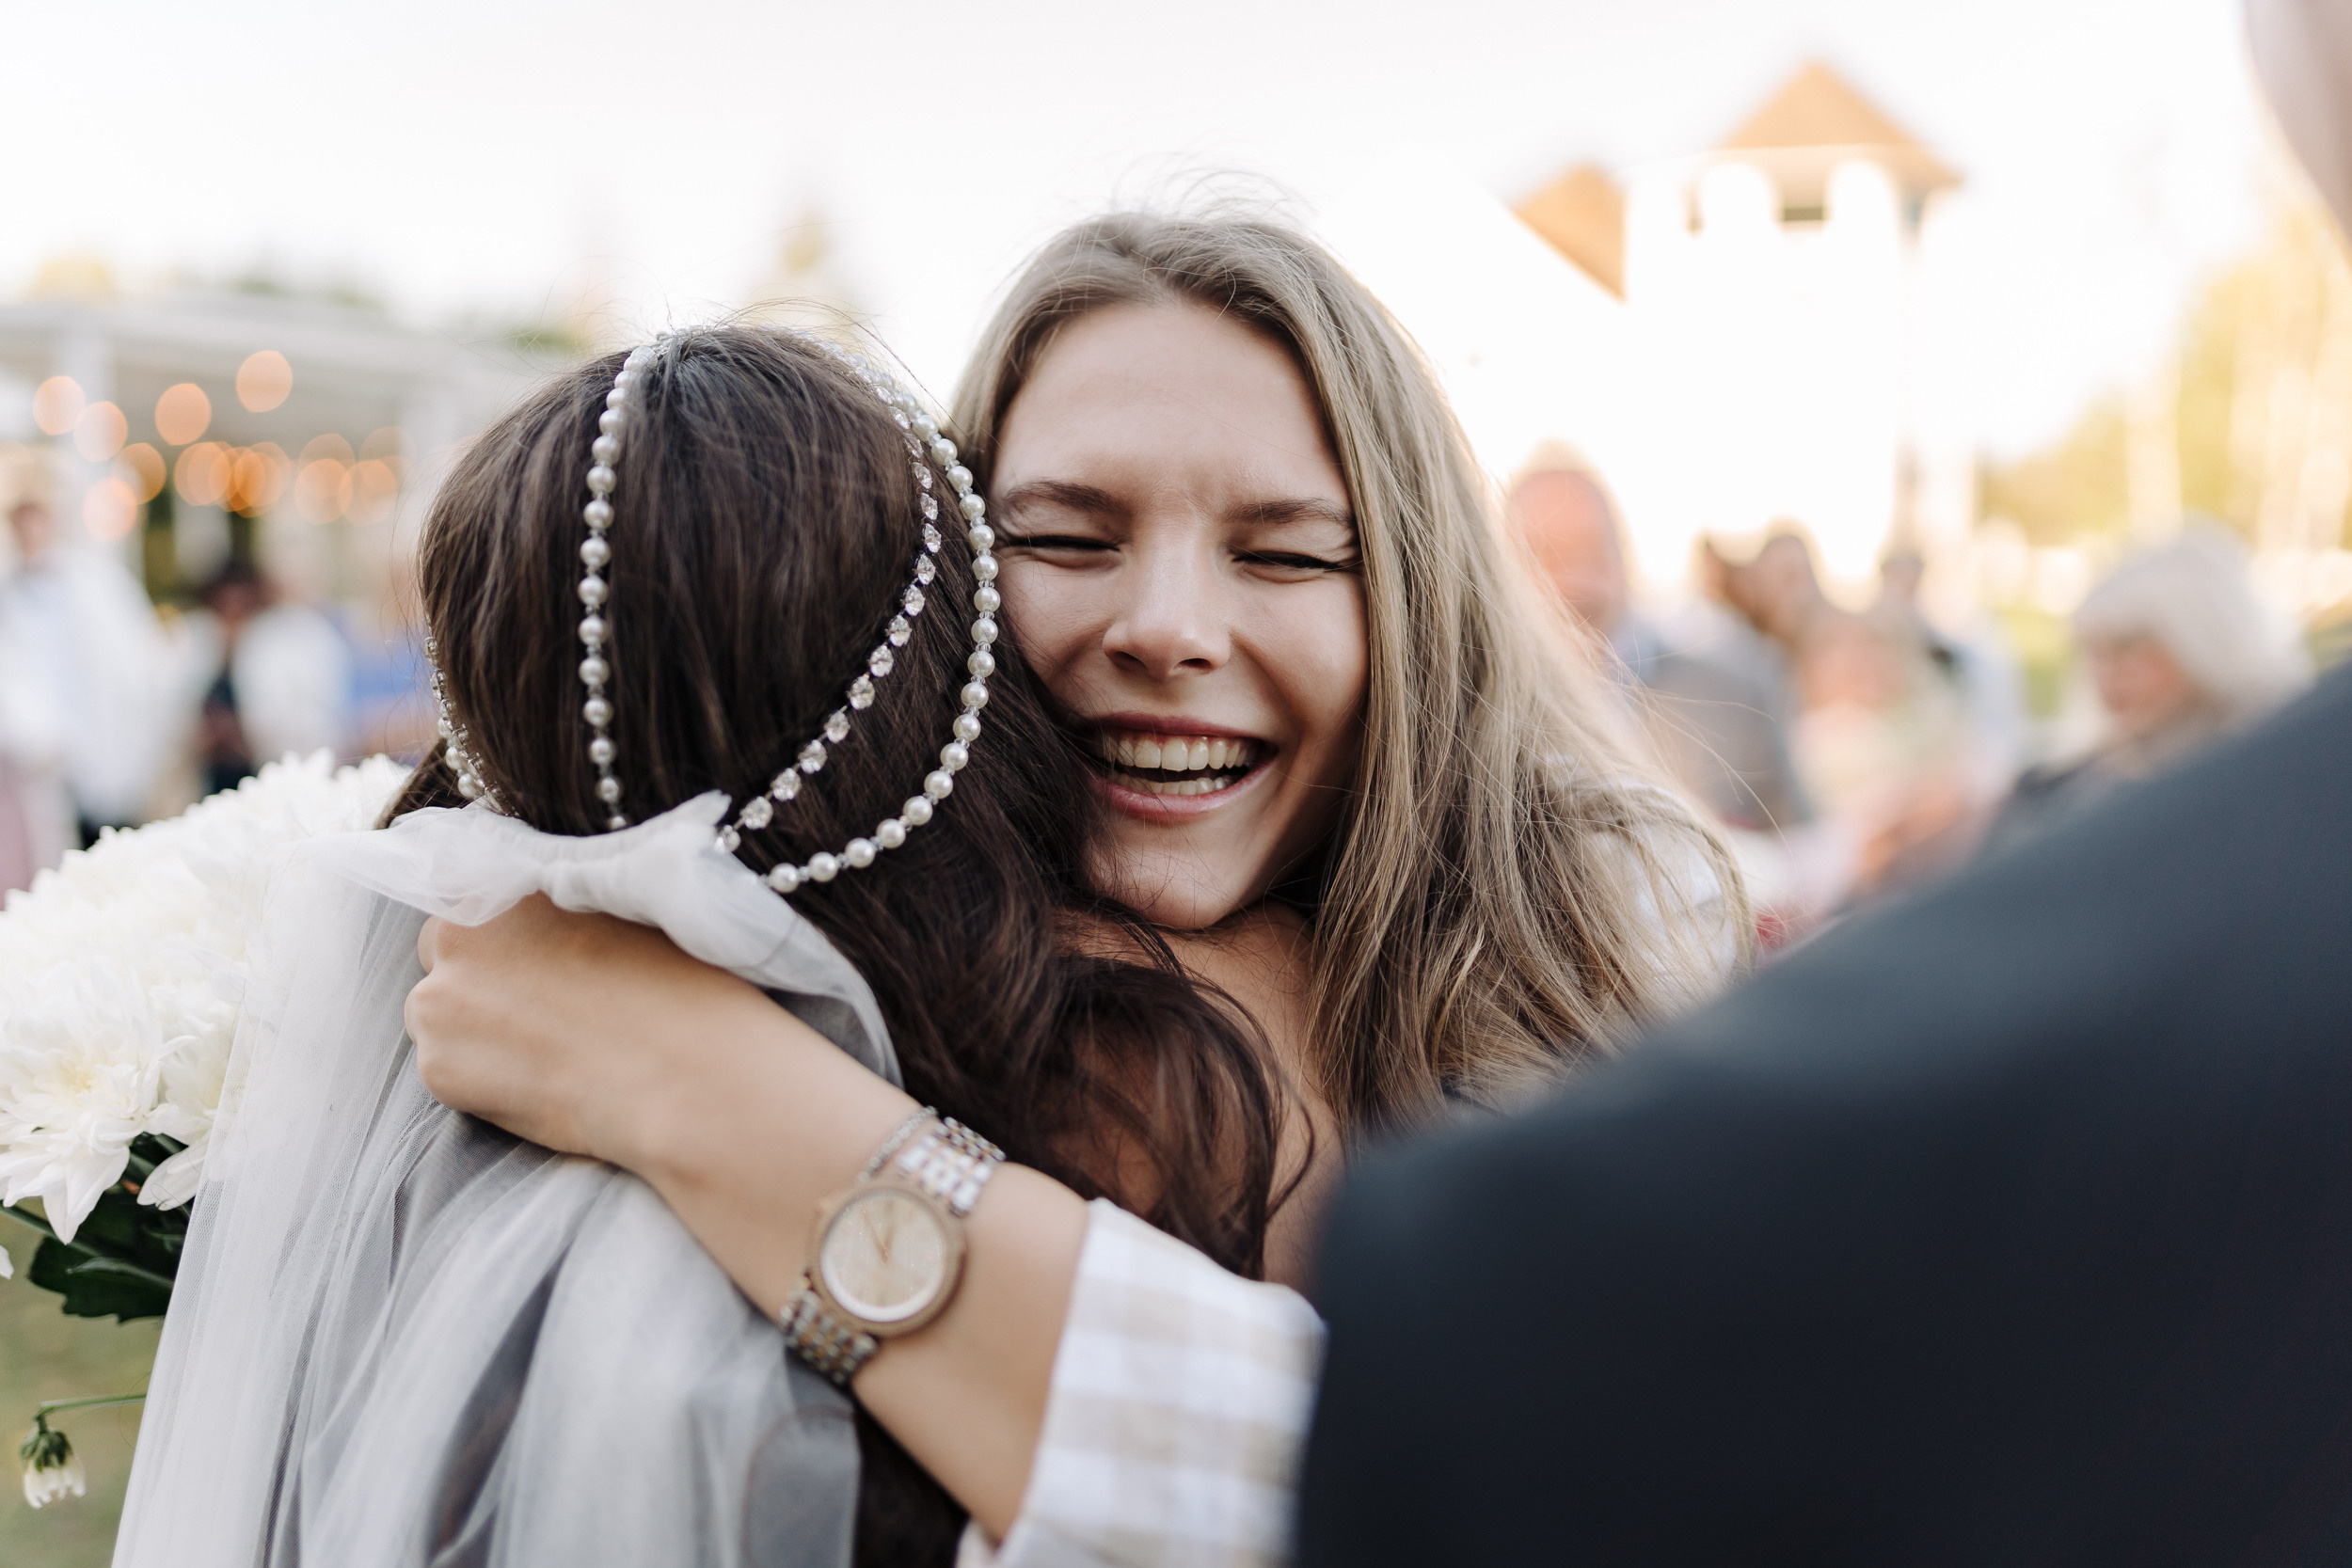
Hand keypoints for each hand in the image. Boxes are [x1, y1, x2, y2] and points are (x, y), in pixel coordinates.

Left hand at [408, 897, 1088, 1539]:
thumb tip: (551, 895)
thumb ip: (573, 895)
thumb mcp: (634, 907)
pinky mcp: (441, 1071)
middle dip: (489, 976)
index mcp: (510, 882)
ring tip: (560, 1049)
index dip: (513, 929)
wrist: (695, 1082)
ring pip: (446, 1014)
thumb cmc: (693, 989)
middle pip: (453, 951)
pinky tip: (548, 1082)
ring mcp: (439, 1005)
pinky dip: (485, 1079)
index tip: (548, 958)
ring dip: (483, 1028)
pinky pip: (450, 1069)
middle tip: (559, 1009)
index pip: (473, 890)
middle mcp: (458, 933)